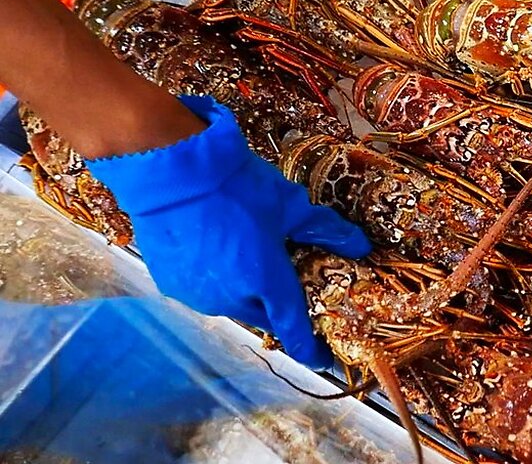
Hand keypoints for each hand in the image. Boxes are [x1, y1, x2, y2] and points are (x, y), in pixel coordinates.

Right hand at [86, 95, 371, 367]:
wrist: (172, 172)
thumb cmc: (236, 188)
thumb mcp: (289, 206)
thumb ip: (325, 229)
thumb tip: (359, 245)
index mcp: (266, 283)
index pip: (294, 329)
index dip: (310, 349)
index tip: (323, 361)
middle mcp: (231, 299)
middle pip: (264, 315)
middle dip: (278, 306)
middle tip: (287, 281)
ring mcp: (196, 295)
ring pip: (232, 304)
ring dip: (245, 291)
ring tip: (249, 257)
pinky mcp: (171, 284)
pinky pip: (203, 292)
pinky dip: (216, 280)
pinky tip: (219, 252)